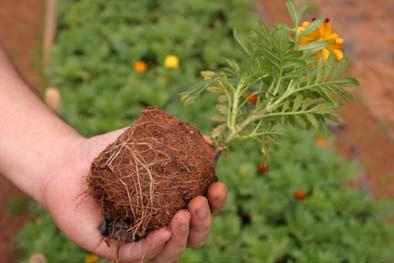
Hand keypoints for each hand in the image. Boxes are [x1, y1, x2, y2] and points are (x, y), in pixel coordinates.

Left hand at [41, 129, 227, 262]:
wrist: (68, 162)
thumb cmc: (109, 152)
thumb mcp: (145, 139)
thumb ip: (176, 139)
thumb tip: (209, 141)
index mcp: (171, 199)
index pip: (203, 207)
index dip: (216, 201)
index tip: (217, 185)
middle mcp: (160, 221)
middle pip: (194, 234)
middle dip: (203, 221)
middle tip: (198, 202)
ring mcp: (139, 236)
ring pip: (171, 252)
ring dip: (184, 237)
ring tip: (182, 216)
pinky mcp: (115, 246)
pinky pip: (139, 255)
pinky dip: (154, 247)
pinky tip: (163, 233)